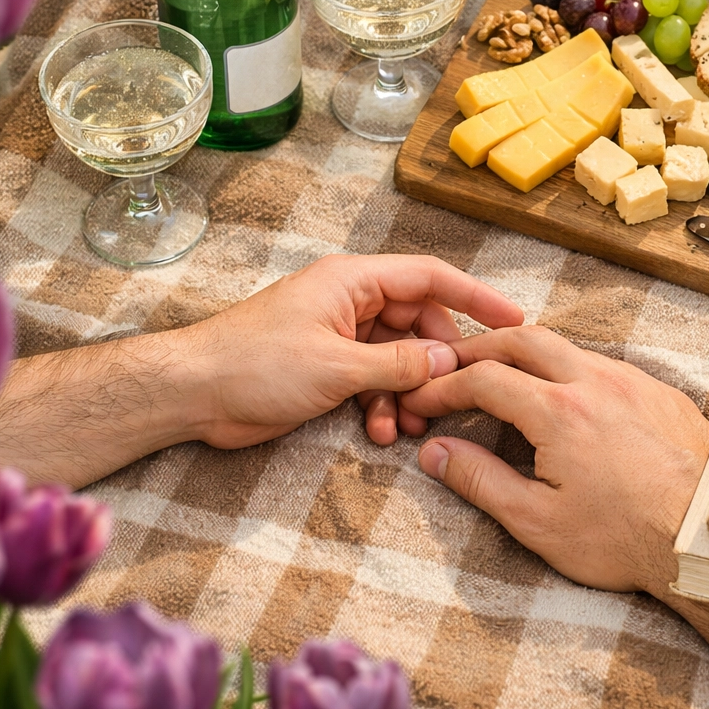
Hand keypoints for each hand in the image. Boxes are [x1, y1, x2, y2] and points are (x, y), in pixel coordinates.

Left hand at [184, 255, 523, 448]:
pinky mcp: (328, 366)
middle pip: (418, 323)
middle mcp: (351, 302)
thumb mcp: (335, 364)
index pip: (429, 277)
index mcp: (353, 281)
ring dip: (409, 391)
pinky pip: (373, 380)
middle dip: (437, 362)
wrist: (194, 393)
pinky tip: (380, 432)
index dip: (475, 295)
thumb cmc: (255, 363)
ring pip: (398, 358)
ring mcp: (340, 335)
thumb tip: (446, 364)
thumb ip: (396, 364)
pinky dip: (382, 404)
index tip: (513, 320)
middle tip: (455, 394)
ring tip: (414, 423)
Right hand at [399, 326, 708, 595]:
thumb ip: (481, 481)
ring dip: (527, 354)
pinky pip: (605, 364)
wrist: (708, 540)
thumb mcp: (538, 522)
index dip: (446, 386)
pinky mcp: (662, 392)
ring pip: (567, 346)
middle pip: (523, 338)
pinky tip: (568, 397)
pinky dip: (571, 369)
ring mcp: (633, 382)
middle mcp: (595, 381)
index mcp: (559, 412)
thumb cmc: (625, 540)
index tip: (425, 401)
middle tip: (455, 365)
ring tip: (505, 376)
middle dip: (481, 347)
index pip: (485, 378)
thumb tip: (436, 454)